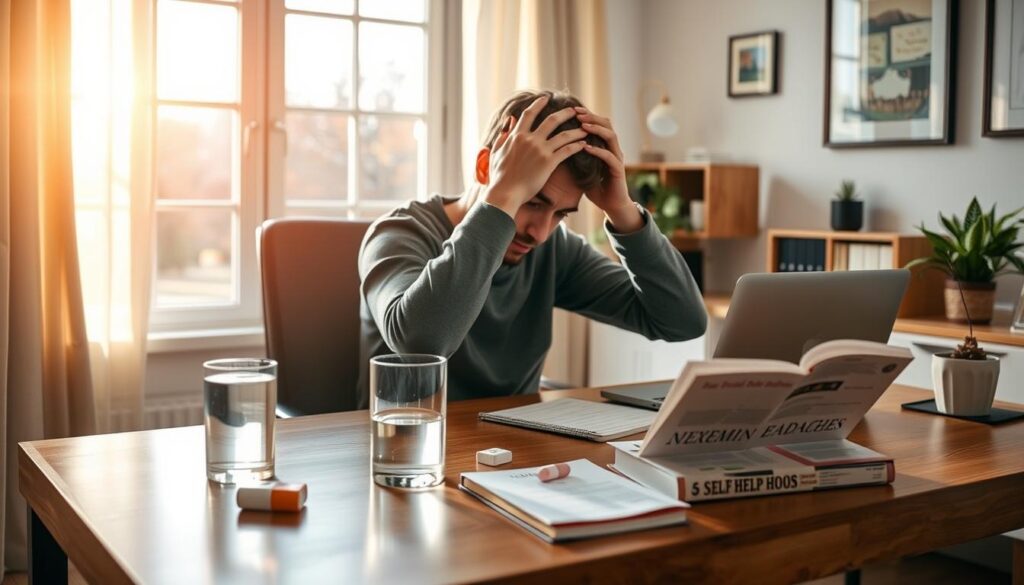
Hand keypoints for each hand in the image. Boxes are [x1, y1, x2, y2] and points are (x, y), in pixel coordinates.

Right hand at [483, 95, 588, 216]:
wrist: (505, 192)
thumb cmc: (499, 176)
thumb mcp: (497, 151)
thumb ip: (504, 135)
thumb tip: (509, 120)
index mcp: (517, 136)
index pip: (529, 114)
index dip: (538, 104)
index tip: (546, 98)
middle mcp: (530, 139)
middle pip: (551, 120)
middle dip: (565, 113)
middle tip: (574, 110)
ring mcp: (540, 150)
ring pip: (564, 135)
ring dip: (576, 130)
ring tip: (586, 128)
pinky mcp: (549, 163)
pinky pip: (567, 151)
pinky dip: (576, 146)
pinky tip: (584, 144)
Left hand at [575, 107, 643, 232]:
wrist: (611, 204)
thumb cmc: (596, 186)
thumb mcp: (581, 168)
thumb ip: (573, 157)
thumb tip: (552, 148)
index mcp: (604, 145)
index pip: (597, 123)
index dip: (586, 114)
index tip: (570, 109)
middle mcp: (613, 148)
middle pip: (606, 123)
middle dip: (591, 116)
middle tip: (576, 112)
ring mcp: (617, 158)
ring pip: (610, 136)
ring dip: (596, 129)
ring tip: (582, 125)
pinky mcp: (618, 170)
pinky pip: (609, 156)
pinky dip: (598, 150)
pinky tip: (586, 148)